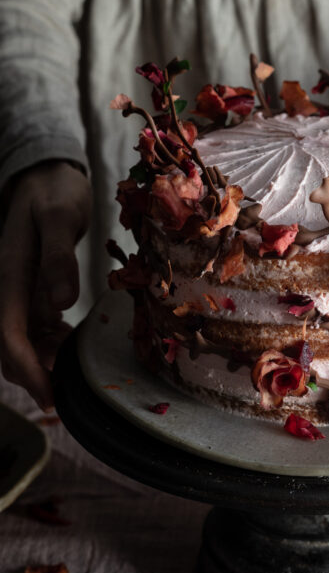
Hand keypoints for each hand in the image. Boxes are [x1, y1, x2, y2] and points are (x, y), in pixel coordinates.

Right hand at [0, 161, 91, 408]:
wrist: (47, 176)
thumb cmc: (54, 192)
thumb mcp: (59, 216)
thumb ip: (58, 258)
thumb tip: (61, 304)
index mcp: (9, 274)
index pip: (9, 335)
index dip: (28, 370)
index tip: (50, 396)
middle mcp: (8, 287)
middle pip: (10, 347)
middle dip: (33, 375)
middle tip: (67, 395)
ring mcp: (17, 290)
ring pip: (21, 340)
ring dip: (43, 360)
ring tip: (76, 371)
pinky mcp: (30, 289)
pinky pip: (33, 327)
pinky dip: (50, 342)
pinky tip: (73, 343)